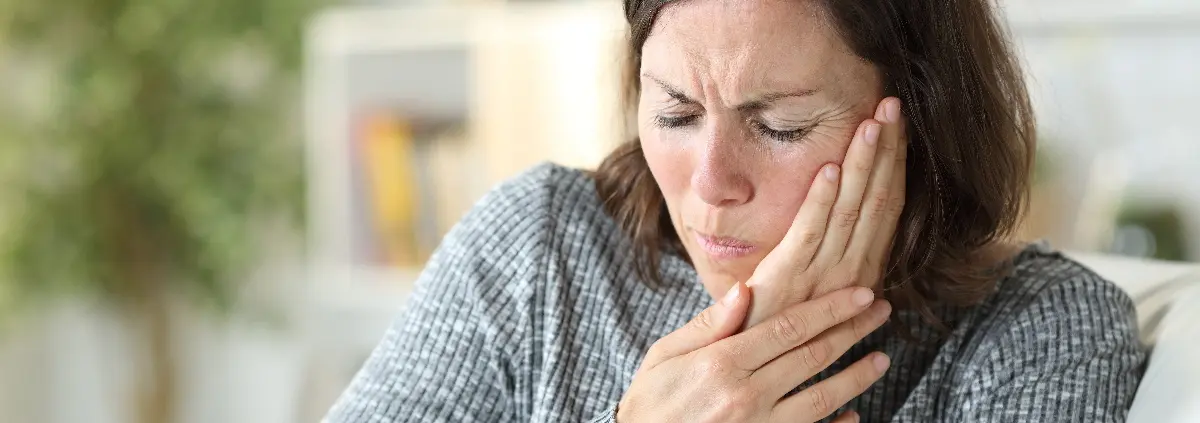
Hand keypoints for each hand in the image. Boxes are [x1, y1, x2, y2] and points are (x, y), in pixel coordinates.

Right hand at [617, 284, 891, 422]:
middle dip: (853, 331)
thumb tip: (745, 290)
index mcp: (722, 363)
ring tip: (882, 359)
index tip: (860, 293)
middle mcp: (746, 395)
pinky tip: (853, 416)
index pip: (790, 327)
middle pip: (813, 357)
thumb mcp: (664, 357)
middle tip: (882, 312)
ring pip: (822, 399)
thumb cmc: (649, 404)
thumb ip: (707, 325)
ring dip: (857, 377)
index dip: (830, 308)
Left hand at [743, 98, 907, 327]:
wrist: (755, 367)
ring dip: (862, 164)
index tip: (900, 125)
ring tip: (871, 123)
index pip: (886, 207)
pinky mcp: (788, 278)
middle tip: (893, 105)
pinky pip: (809, 232)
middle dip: (886, 151)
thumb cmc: (782, 325)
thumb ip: (839, 267)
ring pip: (849, 210)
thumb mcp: (820, 293)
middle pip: (876, 200)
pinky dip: (820, 199)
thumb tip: (868, 264)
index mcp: (862, 270)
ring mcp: (821, 275)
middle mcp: (852, 271)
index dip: (895, 164)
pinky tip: (829, 168)